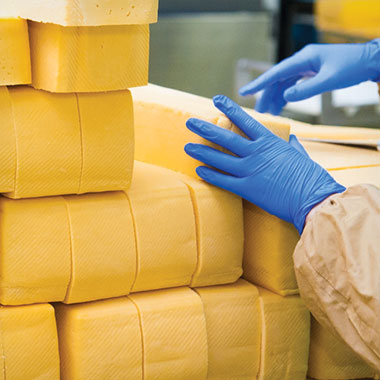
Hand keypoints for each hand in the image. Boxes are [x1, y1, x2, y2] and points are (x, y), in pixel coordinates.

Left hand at [184, 95, 345, 233]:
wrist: (313, 198)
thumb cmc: (309, 177)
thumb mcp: (301, 155)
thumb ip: (292, 146)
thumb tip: (291, 139)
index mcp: (269, 142)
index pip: (245, 120)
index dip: (229, 109)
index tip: (216, 99)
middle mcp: (256, 153)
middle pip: (225, 138)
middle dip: (205, 129)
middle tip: (190, 122)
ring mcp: (250, 170)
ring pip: (220, 158)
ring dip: (202, 152)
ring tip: (187, 147)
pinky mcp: (248, 189)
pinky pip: (223, 181)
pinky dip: (210, 175)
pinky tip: (199, 171)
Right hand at [239, 40, 379, 114]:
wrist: (370, 61)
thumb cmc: (352, 67)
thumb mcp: (329, 80)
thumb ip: (306, 90)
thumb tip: (286, 97)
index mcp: (304, 59)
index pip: (276, 72)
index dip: (259, 83)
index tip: (244, 92)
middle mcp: (302, 61)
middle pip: (278, 80)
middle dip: (267, 95)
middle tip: (259, 112)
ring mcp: (306, 66)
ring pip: (285, 83)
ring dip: (276, 97)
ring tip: (270, 113)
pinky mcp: (311, 72)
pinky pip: (294, 84)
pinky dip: (287, 96)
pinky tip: (282, 106)